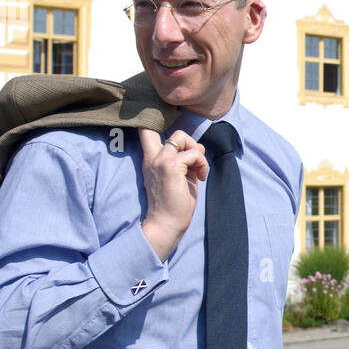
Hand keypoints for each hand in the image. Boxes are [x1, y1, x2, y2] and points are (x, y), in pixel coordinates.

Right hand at [139, 129, 208, 260]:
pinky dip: (202, 164)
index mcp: (151, 160)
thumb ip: (183, 160)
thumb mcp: (178, 177)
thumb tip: (198, 147)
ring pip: (181, 136)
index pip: (146, 130)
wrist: (166, 224)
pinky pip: (194, 154)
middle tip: (194, 159)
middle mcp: (153, 157)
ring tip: (199, 170)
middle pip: (169, 130)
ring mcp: (161, 160)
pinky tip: (201, 177)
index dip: (161, 124)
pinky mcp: (171, 167)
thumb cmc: (173, 205)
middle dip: (187, 139)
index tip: (180, 143)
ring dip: (197, 152)